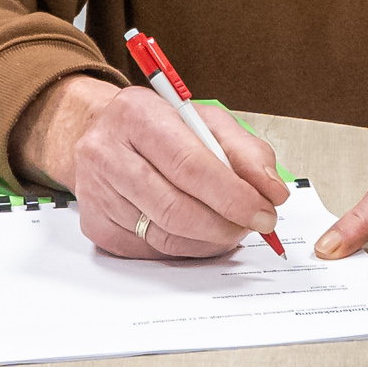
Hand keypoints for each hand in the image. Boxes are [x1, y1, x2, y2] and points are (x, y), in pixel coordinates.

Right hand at [18, 76, 283, 258]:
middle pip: (175, 208)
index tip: (264, 211)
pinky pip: (152, 251)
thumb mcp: (204, 120)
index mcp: (137, 115)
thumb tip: (272, 191)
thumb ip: (246, 151)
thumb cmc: (158, 126)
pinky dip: (186, 248)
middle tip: (253, 226)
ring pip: (165, 237)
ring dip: (210, 240)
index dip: (233, 195)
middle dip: (225, 224)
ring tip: (230, 228)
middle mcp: (107, 154)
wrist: (100, 134)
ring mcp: (96, 194)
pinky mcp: (96, 226)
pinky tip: (199, 233)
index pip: (190, 165)